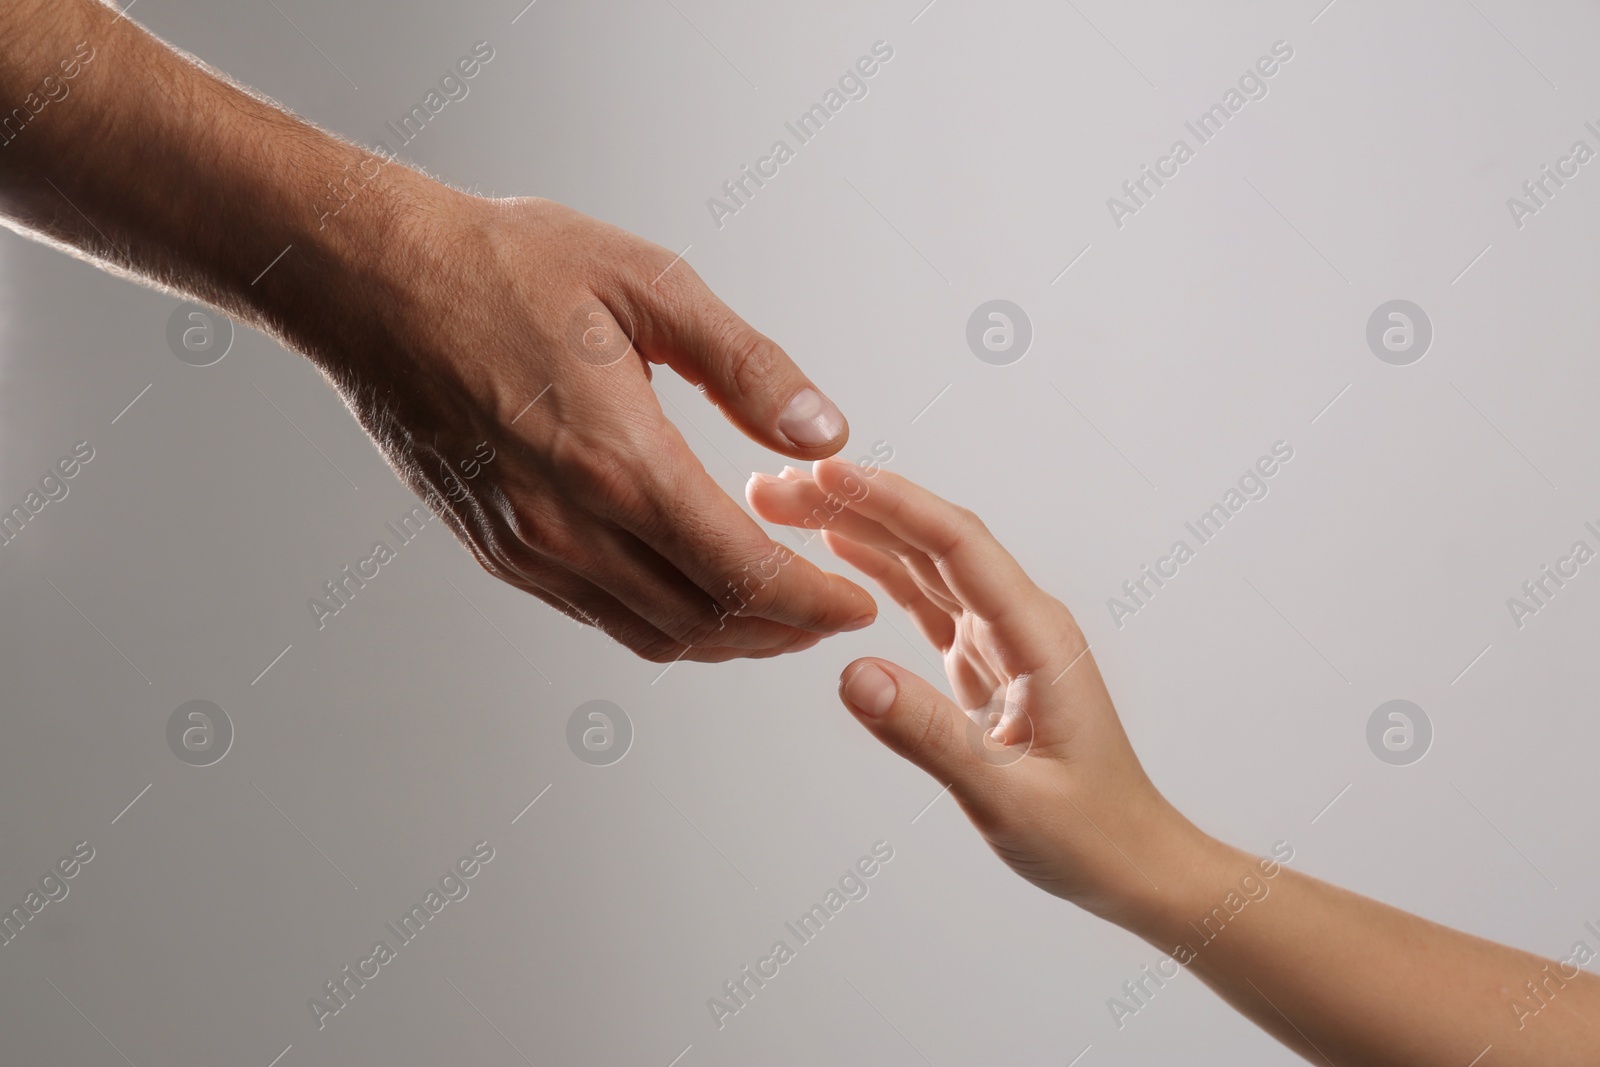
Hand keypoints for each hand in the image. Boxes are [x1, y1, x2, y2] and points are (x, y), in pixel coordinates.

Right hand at [313, 190, 877, 662]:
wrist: (369, 280)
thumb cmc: (502, 267)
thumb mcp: (648, 284)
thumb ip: (747, 367)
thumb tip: (825, 434)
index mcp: (616, 462)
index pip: (742, 573)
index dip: (812, 600)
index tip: (858, 601)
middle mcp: (567, 527)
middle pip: (704, 623)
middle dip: (782, 628)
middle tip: (831, 610)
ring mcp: (526, 549)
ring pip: (651, 634)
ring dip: (726, 636)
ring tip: (777, 609)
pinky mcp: (498, 550)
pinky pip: (599, 615)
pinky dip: (664, 621)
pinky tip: (694, 586)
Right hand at [748, 460, 1202, 919]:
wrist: (1133, 861)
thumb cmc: (1089, 835)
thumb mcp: (1007, 798)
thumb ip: (929, 736)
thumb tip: (852, 675)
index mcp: (1038, 636)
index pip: (955, 544)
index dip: (889, 503)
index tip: (825, 476)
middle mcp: (1021, 621)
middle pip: (930, 539)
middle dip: (855, 504)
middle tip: (776, 488)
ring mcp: (1002, 637)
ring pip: (923, 562)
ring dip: (859, 529)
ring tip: (789, 505)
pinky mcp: (984, 660)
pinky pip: (925, 599)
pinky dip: (879, 570)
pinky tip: (839, 548)